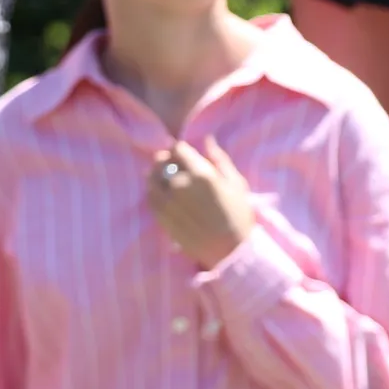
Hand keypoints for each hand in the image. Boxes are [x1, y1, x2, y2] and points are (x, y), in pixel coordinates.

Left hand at [148, 137, 255, 269]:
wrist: (229, 250)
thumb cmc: (238, 214)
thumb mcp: (236, 183)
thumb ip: (219, 159)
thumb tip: (207, 139)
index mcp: (200, 173)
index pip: (177, 148)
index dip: (181, 150)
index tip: (187, 157)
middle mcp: (179, 184)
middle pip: (159, 161)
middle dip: (167, 161)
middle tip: (176, 168)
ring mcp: (166, 201)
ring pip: (150, 178)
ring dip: (157, 175)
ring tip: (169, 182)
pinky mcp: (160, 216)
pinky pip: (150, 196)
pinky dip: (155, 192)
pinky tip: (168, 197)